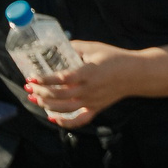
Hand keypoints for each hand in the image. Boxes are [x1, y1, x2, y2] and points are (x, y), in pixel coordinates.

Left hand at [24, 39, 145, 126]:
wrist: (136, 74)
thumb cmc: (116, 58)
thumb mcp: (96, 47)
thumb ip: (76, 46)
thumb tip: (58, 45)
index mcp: (89, 72)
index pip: (63, 78)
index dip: (45, 79)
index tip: (32, 77)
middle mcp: (89, 89)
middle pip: (59, 95)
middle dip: (41, 92)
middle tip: (30, 86)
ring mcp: (93, 101)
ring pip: (65, 109)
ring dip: (47, 105)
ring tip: (35, 99)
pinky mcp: (96, 108)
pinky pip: (79, 120)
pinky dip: (65, 122)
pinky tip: (53, 118)